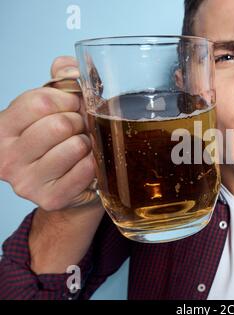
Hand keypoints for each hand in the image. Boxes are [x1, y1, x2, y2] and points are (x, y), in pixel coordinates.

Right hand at [0, 56, 98, 210]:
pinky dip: (94, 163)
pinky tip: (87, 165)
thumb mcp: (55, 107)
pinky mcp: (49, 198)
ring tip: (82, 147)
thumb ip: (61, 81)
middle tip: (80, 129)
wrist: (69, 186)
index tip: (73, 106)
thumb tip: (68, 66)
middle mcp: (6, 157)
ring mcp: (26, 182)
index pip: (40, 101)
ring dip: (88, 143)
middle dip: (79, 122)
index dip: (67, 100)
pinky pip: (85, 170)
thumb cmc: (60, 141)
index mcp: (2, 129)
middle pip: (59, 125)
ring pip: (75, 147)